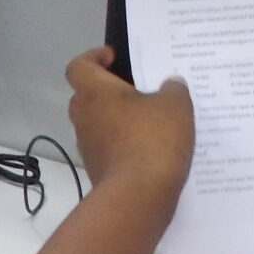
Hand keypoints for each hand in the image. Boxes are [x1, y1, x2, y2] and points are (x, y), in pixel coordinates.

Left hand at [65, 47, 192, 198]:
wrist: (138, 196)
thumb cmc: (152, 139)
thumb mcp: (175, 105)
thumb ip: (173, 89)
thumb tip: (170, 84)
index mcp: (94, 92)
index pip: (79, 66)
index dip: (93, 57)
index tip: (113, 58)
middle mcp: (83, 117)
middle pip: (87, 95)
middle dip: (108, 90)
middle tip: (137, 90)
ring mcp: (88, 146)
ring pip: (98, 123)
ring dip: (117, 119)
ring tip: (149, 120)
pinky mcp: (97, 170)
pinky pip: (108, 148)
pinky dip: (123, 144)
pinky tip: (150, 148)